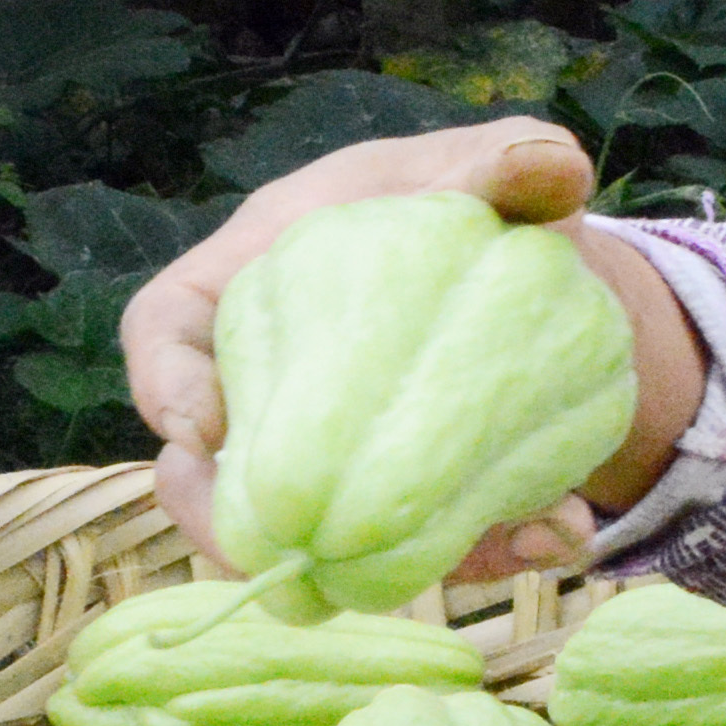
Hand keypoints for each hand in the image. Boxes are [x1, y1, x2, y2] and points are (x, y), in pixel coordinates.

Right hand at [122, 117, 656, 586]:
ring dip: (375, 563)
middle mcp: (274, 374)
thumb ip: (510, 162)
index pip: (167, 325)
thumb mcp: (489, 167)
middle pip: (209, 464)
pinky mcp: (408, 499)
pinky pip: (427, 544)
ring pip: (314, 527)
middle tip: (278, 557)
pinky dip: (497, 545)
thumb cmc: (473, 198)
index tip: (197, 432)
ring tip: (454, 557)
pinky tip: (562, 529)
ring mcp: (330, 448)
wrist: (541, 269)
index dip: (163, 384)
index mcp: (258, 275)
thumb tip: (550, 165)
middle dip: (230, 521)